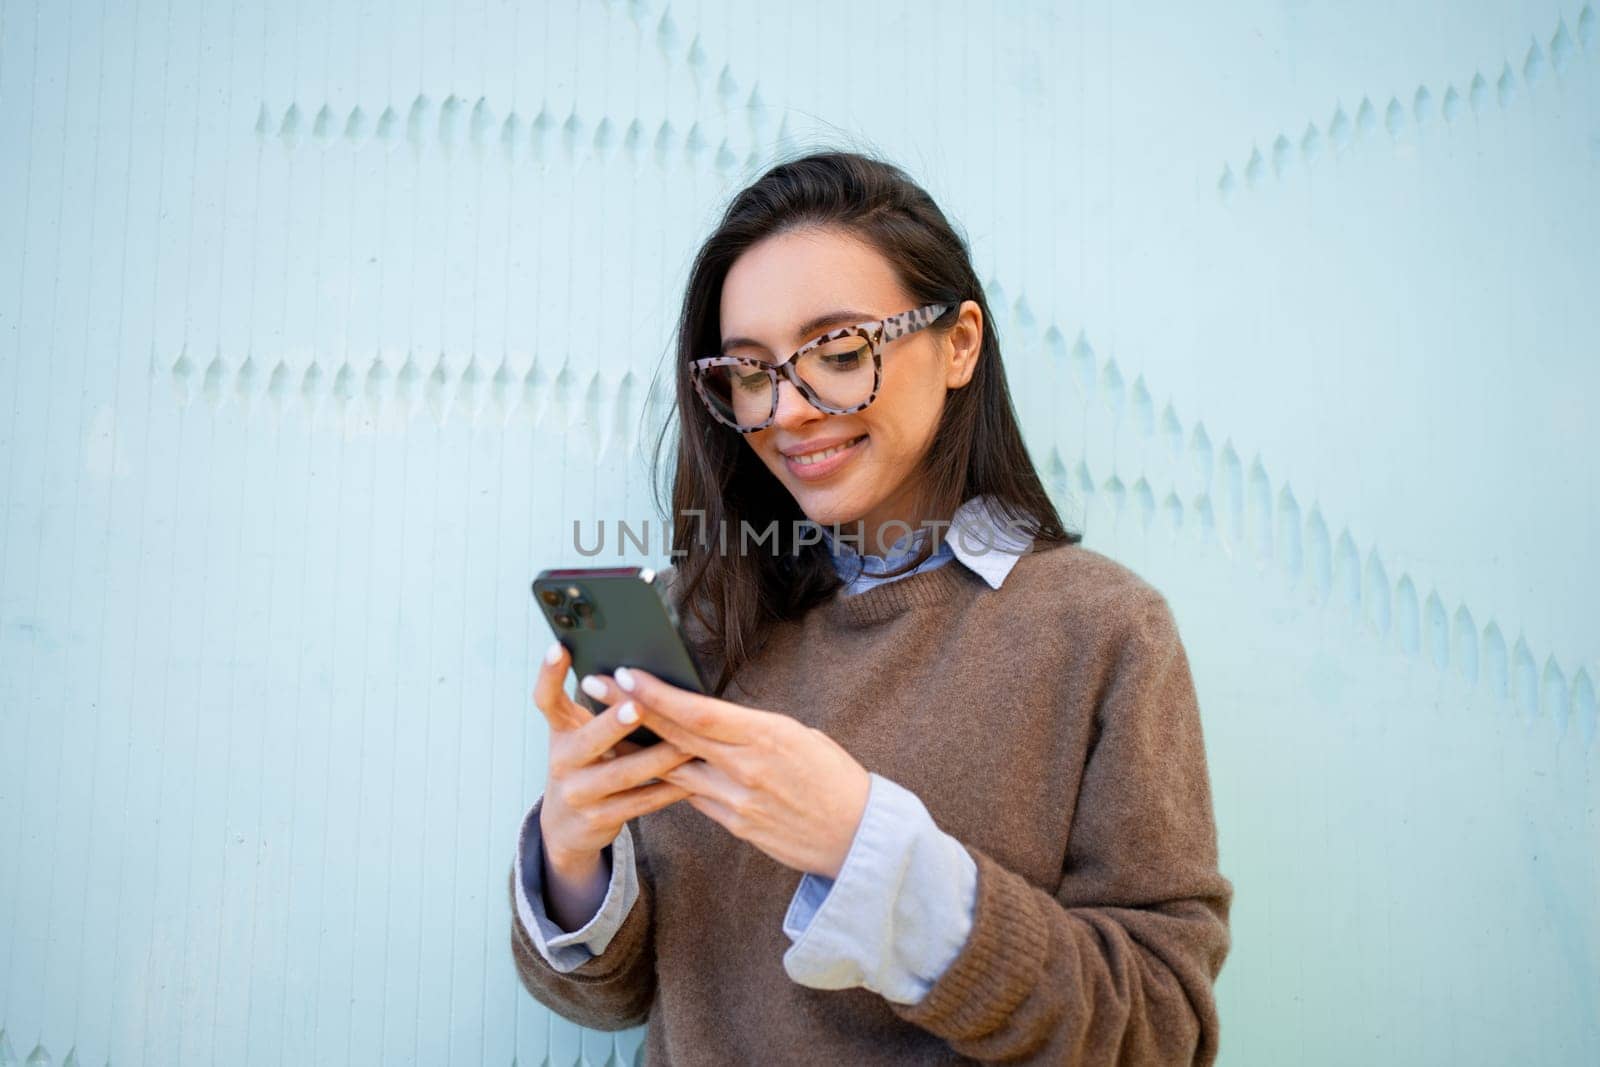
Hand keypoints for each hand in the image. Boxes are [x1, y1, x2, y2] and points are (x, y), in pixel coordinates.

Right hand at [531, 643, 697, 872]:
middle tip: (638, 705)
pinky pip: (641, 802)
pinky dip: (668, 789)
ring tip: (687, 743)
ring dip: (658, 757)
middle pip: (587, 741)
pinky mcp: (601, 819)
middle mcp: (563, 762)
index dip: (549, 674)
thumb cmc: (582, 765)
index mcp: (559, 733)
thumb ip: (595, 708)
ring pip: (623, 773)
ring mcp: (580, 794)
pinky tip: (692, 779)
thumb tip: (634, 669)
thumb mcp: (576, 736)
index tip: (559, 647)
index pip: (546, 700)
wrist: (564, 827)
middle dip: (614, 724)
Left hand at [611, 666, 871, 879]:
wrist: (858, 836)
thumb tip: (713, 718)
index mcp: (767, 734)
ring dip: (639, 747)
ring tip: (606, 725)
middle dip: (630, 708)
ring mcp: (738, 800)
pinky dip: (671, 778)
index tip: (625, 672)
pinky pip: (695, 797)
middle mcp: (747, 767)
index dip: (657, 693)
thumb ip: (752, 729)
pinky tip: (646, 764)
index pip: (699, 711)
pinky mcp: (736, 826)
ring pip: (675, 769)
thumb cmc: (834, 777)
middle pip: (676, 735)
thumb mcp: (799, 736)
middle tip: (594, 686)